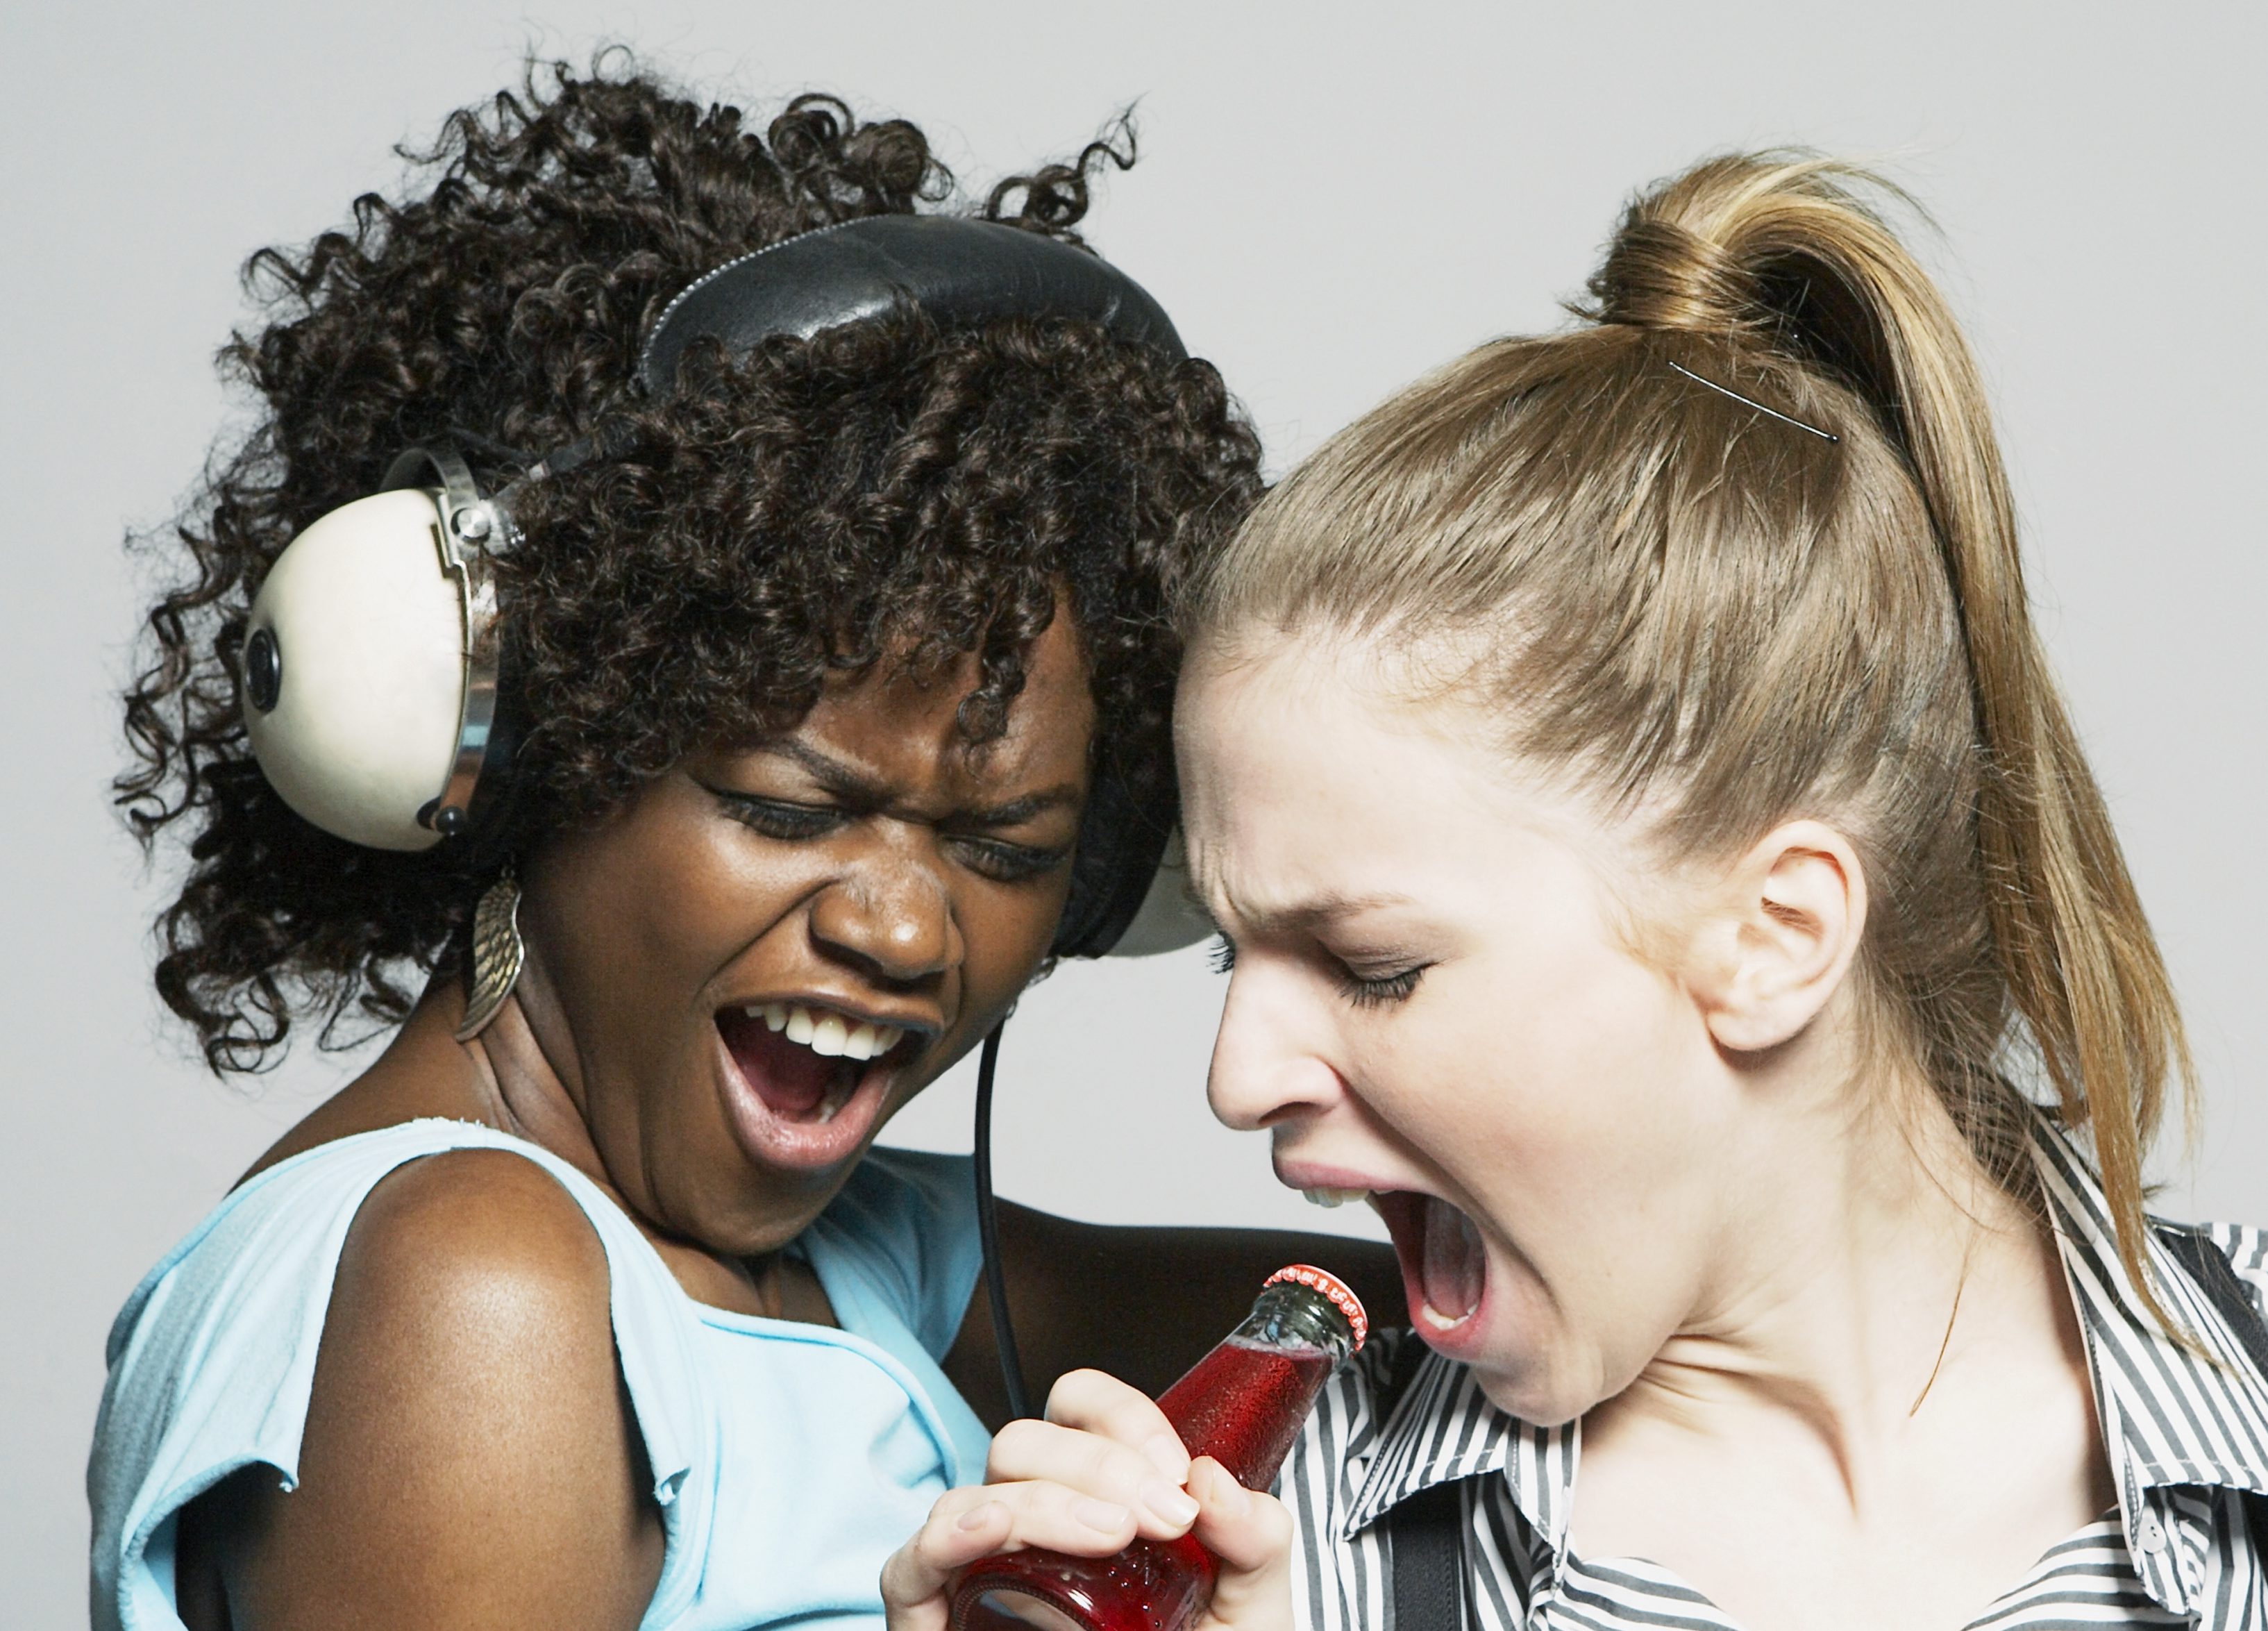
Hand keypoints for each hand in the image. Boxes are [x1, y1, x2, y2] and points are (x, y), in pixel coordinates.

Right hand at [880, 1368, 1293, 1630]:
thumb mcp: (1248, 1613)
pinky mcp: (936, 1623)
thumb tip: (1214, 1480)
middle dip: (1099, 1465)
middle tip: (1166, 1518)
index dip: (1123, 1420)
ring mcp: (977, 1575)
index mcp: (1094, 1501)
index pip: (1079, 1411)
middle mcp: (1028, 1527)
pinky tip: (989, 1527)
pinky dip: (948, 1536)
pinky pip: (910, 1566)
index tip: (1179, 1472)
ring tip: (1112, 1535)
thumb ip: (1256, 1543)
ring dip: (1043, 1500)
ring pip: (974, 1493)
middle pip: (1025, 1442)